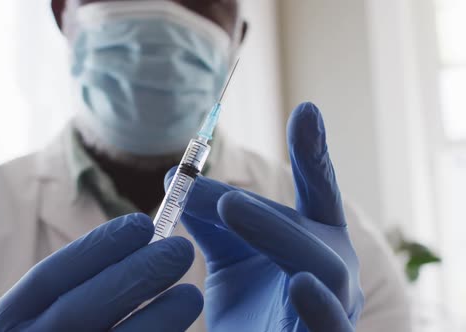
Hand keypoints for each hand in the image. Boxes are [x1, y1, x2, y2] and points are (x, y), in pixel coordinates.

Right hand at [0, 213, 202, 331]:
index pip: (48, 278)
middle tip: (180, 249)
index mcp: (4, 326)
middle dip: (135, 275)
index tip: (141, 224)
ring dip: (156, 321)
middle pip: (80, 309)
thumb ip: (58, 301)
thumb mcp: (30, 326)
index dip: (98, 247)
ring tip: (191, 295)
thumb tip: (124, 257)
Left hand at [170, 102, 362, 330]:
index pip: (319, 192)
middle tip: (222, 195)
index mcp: (315, 240)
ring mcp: (334, 308)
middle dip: (267, 208)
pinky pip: (330, 326)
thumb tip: (173, 174)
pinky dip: (319, 307)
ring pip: (321, 268)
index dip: (314, 153)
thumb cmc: (250, 307)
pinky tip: (300, 284)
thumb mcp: (228, 255)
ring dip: (277, 235)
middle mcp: (333, 270)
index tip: (306, 108)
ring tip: (232, 210)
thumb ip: (208, 216)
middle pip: (311, 228)